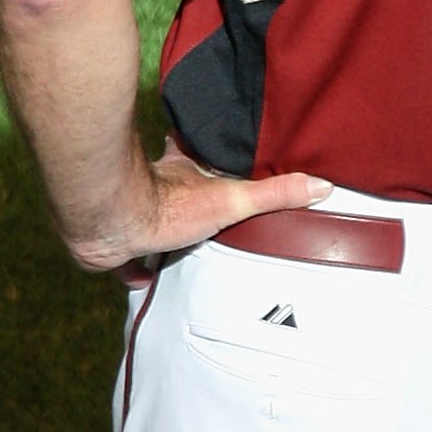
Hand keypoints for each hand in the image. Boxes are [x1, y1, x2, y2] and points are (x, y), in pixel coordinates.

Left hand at [66, 141, 330, 273]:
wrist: (110, 220)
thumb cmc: (167, 203)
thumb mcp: (231, 199)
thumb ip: (273, 193)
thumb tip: (320, 185)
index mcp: (176, 169)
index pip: (185, 151)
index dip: (191, 152)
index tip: (203, 158)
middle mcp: (148, 188)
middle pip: (165, 189)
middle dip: (178, 201)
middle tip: (197, 216)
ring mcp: (128, 217)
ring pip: (142, 222)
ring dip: (154, 235)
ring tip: (175, 252)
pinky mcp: (113, 248)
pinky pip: (124, 260)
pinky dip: (133, 271)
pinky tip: (143, 280)